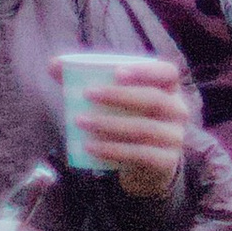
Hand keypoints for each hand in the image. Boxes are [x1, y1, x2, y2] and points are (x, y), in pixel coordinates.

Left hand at [73, 58, 197, 201]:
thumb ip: (89, 81)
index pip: (168, 73)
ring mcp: (174, 137)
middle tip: (87, 93)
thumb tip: (54, 64)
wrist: (146, 166)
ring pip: (145, 129)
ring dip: (110, 124)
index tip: (117, 72)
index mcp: (169, 89)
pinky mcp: (166, 161)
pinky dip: (113, 150)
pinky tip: (90, 147)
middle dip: (119, 96)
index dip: (146, 71)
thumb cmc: (130, 123)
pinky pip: (140, 154)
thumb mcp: (116, 103)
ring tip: (80, 122)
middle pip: (154, 99)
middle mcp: (177, 111)